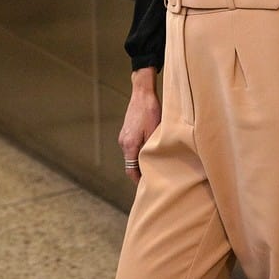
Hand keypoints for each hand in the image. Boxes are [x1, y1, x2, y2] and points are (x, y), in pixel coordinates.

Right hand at [118, 68, 161, 185]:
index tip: (147, 186)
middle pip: (131, 164)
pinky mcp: (126, 130)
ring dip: (140, 159)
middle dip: (140, 171)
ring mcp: (124, 136)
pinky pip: (132, 145)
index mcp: (129, 145)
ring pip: (131, 154)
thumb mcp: (154, 131)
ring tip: (154, 162)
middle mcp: (123, 142)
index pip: (131, 171)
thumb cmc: (150, 110)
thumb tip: (154, 163)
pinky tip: (149, 147)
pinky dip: (139, 150)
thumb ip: (151, 149)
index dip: (138, 180)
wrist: (142, 92)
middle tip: (154, 176)